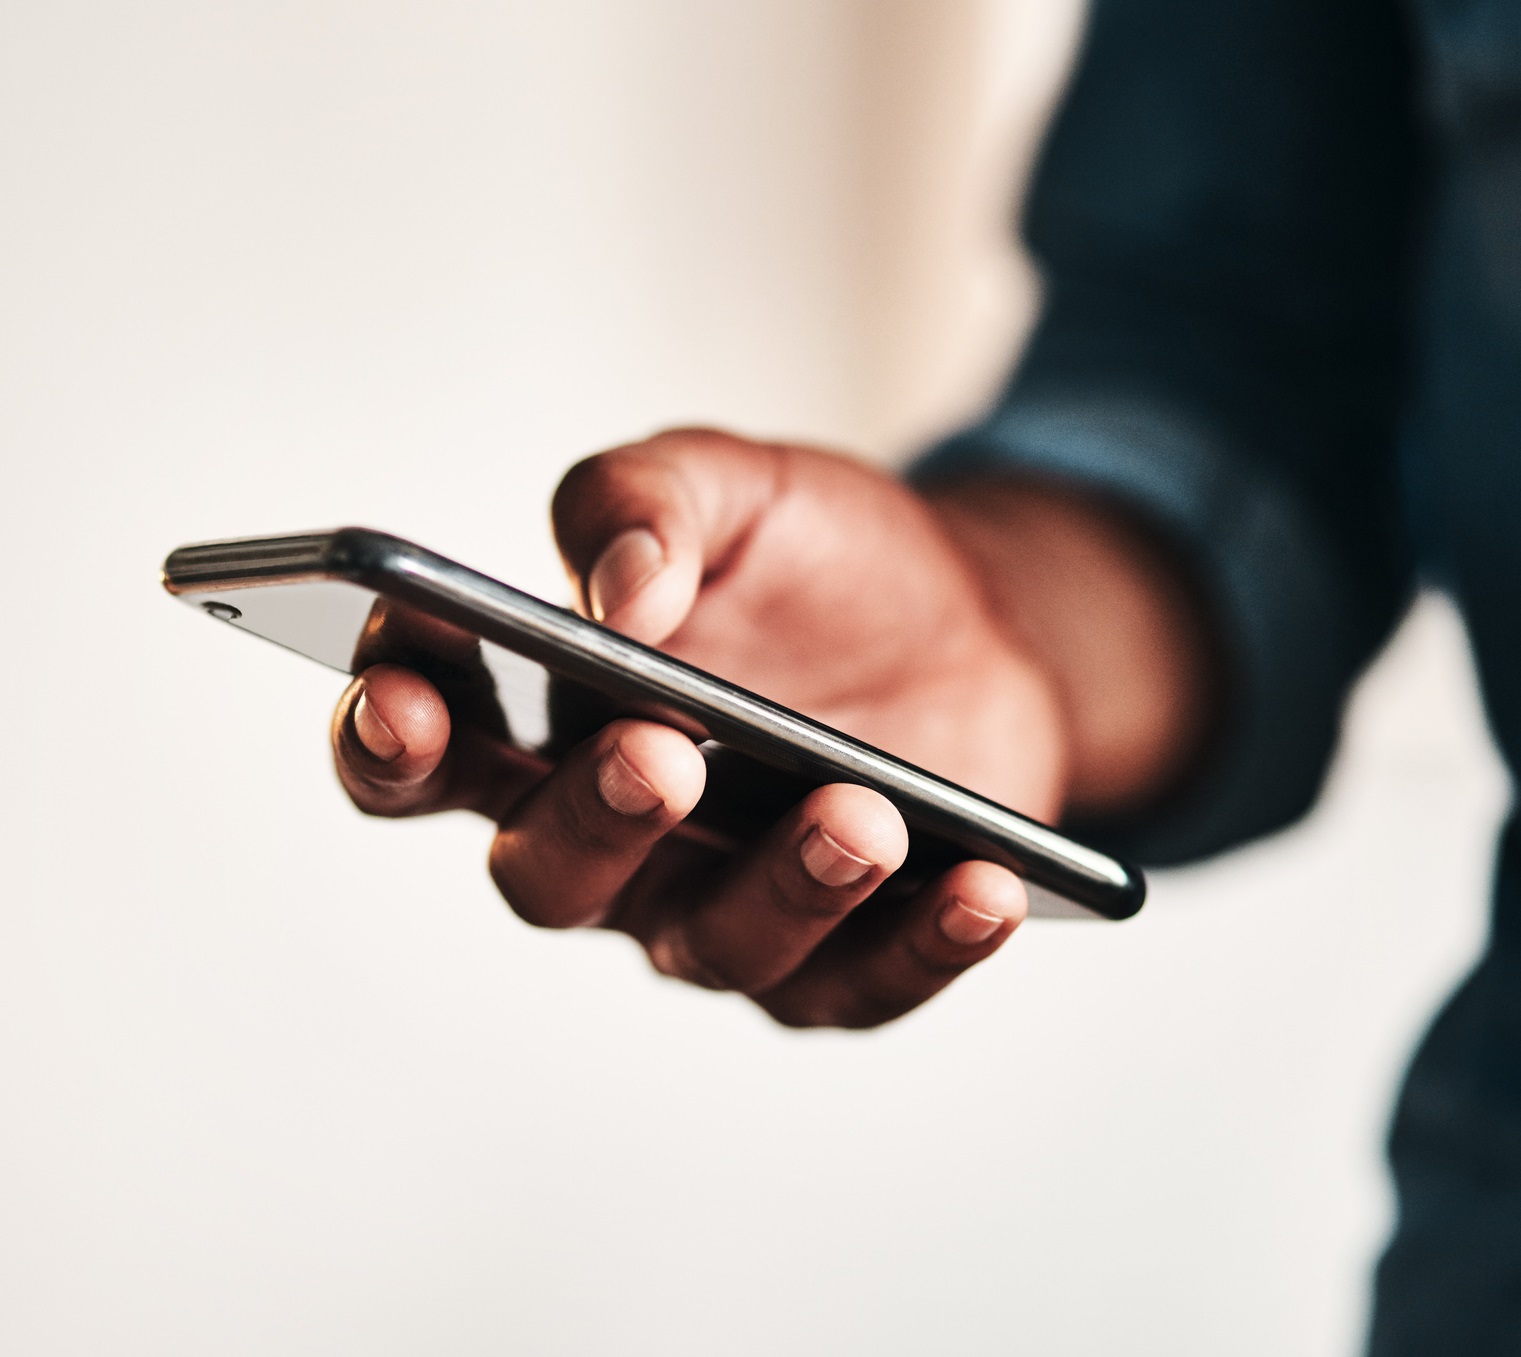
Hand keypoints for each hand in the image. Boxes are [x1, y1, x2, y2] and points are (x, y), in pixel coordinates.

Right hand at [332, 427, 1214, 1025]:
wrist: (968, 622)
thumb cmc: (815, 561)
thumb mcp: (734, 485)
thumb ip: (646, 503)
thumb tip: (614, 588)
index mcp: (546, 723)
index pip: (423, 754)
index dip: (388, 738)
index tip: (405, 695)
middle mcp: (612, 839)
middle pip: (547, 876)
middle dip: (591, 822)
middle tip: (656, 755)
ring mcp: (721, 908)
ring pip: (711, 944)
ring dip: (783, 887)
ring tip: (858, 814)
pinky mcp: (839, 959)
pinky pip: (864, 983)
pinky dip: (922, 945)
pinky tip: (980, 888)